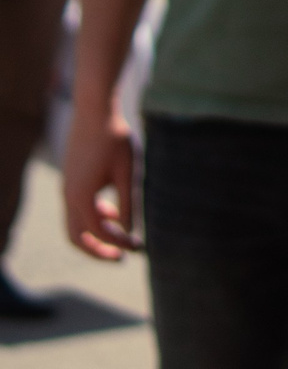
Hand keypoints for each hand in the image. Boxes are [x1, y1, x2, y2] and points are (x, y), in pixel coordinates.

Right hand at [62, 107, 137, 260]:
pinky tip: (116, 211)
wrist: (95, 110)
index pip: (98, 233)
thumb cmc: (115, 139)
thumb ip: (128, 203)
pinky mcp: (72, 181)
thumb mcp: (128, 173)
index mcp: (80, 197)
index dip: (119, 244)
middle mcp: (68, 196)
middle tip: (122, 257)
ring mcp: (67, 188)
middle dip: (98, 250)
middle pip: (76, 237)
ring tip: (122, 236)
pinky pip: (78, 209)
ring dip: (96, 234)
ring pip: (75, 224)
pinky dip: (94, 217)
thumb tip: (130, 232)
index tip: (139, 247)